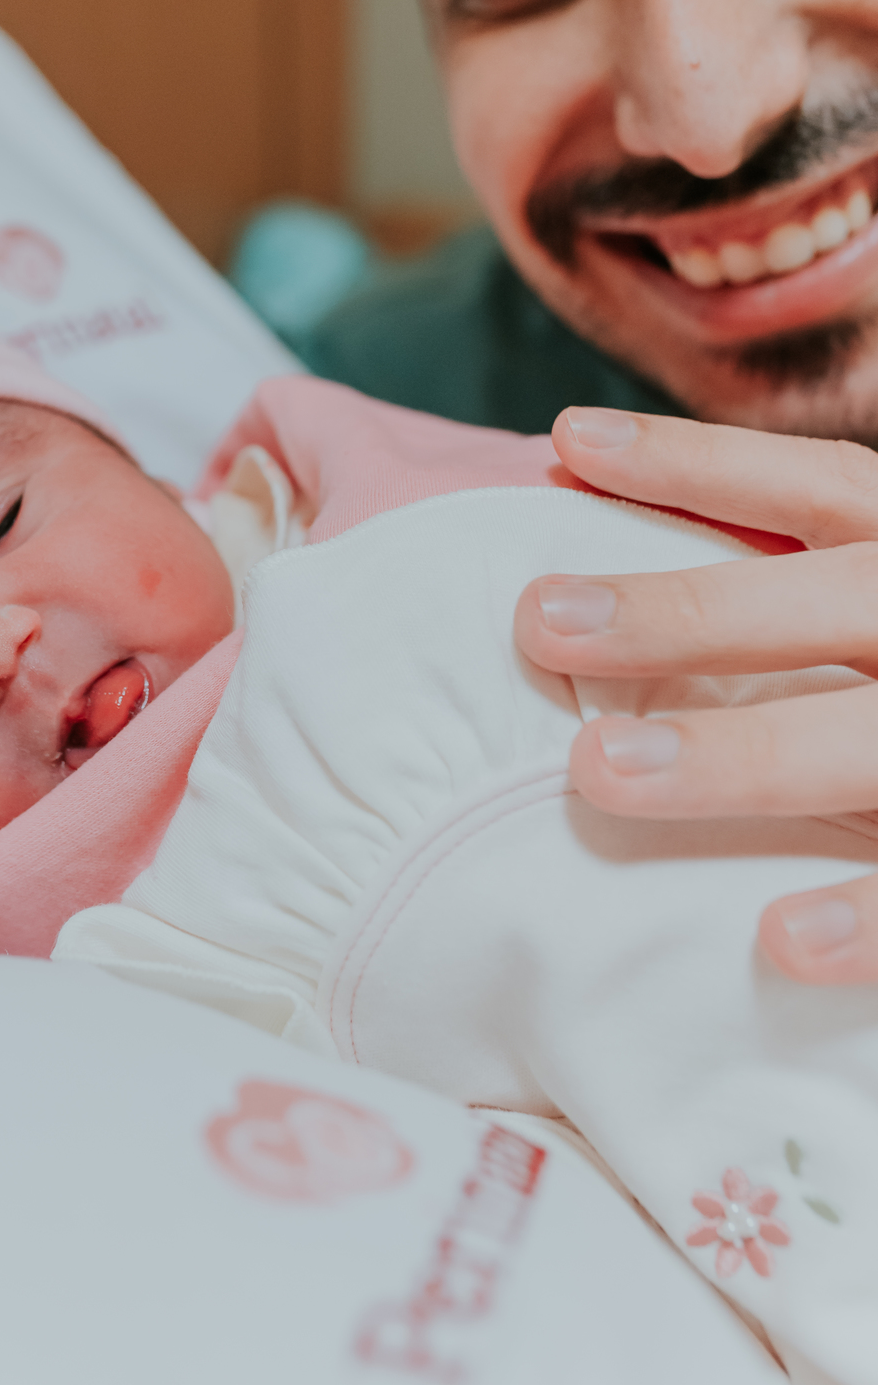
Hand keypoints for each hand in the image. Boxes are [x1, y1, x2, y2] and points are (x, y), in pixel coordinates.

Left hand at [514, 406, 877, 986]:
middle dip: (689, 610)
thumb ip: (795, 582)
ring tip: (596, 771)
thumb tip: (594, 496)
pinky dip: (868, 918)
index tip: (571, 442)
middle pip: (836, 600)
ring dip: (743, 754)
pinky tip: (779, 941)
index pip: (828, 486)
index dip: (702, 463)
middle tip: (540, 619)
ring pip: (871, 743)